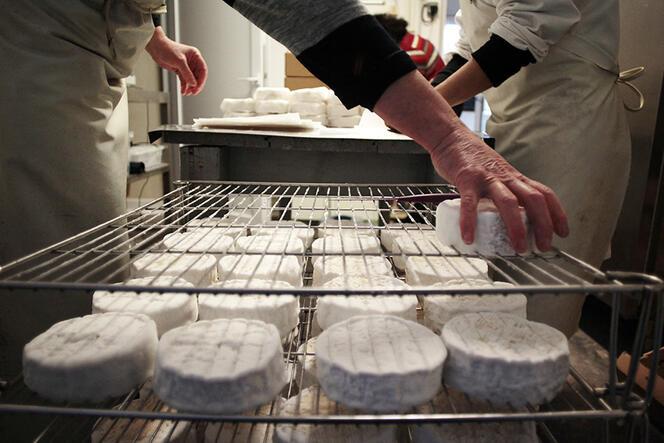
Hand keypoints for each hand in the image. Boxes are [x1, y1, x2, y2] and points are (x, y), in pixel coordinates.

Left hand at [145, 27, 207, 95]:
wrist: (156, 47)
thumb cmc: (167, 48)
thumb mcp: (179, 61)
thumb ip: (187, 73)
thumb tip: (193, 84)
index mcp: (195, 55)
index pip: (203, 70)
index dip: (201, 80)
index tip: (198, 87)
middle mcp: (192, 61)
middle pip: (198, 76)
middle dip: (195, 85)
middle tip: (193, 92)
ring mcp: (186, 66)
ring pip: (191, 79)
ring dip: (190, 87)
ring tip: (187, 93)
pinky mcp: (179, 69)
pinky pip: (184, 80)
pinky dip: (184, 86)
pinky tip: (183, 91)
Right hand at [374, 70, 567, 252]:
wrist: (450, 136)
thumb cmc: (470, 158)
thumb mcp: (494, 172)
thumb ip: (501, 190)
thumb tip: (507, 215)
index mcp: (513, 177)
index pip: (544, 193)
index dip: (557, 213)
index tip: (562, 232)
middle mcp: (505, 177)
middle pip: (533, 200)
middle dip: (543, 225)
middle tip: (543, 247)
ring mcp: (487, 178)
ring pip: (508, 202)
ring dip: (516, 227)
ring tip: (517, 249)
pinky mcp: (466, 179)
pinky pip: (470, 203)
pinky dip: (470, 222)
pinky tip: (468, 238)